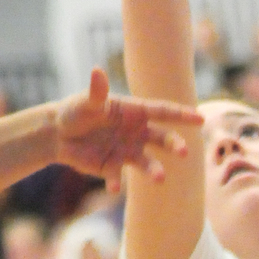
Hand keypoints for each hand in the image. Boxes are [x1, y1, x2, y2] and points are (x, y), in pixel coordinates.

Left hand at [54, 67, 201, 193]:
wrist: (58, 135)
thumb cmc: (75, 111)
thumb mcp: (85, 102)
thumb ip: (95, 92)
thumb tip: (97, 71)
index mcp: (134, 111)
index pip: (163, 111)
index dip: (182, 114)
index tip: (201, 118)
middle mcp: (136, 132)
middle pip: (162, 138)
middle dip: (174, 144)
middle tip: (184, 152)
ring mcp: (127, 151)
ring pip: (146, 162)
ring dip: (154, 170)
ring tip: (160, 178)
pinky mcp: (113, 167)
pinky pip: (118, 176)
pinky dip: (116, 182)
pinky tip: (112, 188)